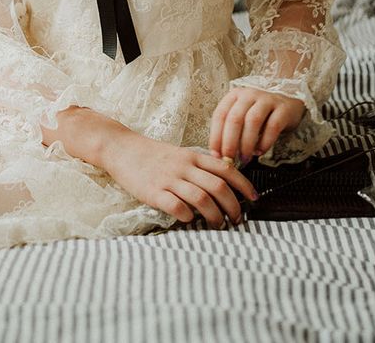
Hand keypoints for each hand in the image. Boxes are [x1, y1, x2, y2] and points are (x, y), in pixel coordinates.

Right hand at [100, 131, 257, 228]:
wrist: (121, 148)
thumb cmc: (151, 155)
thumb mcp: (179, 154)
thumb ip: (198, 166)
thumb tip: (223, 183)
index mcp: (192, 156)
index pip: (226, 169)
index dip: (244, 185)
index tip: (253, 198)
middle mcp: (183, 166)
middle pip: (218, 186)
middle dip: (233, 206)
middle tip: (237, 219)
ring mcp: (168, 179)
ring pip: (202, 198)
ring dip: (215, 215)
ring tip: (218, 225)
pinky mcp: (153, 192)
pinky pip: (176, 206)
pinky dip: (187, 216)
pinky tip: (189, 220)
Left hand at [209, 87, 305, 162]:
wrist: (288, 104)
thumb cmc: (259, 114)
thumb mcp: (241, 115)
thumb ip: (230, 130)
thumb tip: (218, 155)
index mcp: (234, 95)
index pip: (220, 115)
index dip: (216, 136)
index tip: (215, 154)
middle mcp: (249, 94)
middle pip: (235, 119)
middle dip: (229, 142)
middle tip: (229, 159)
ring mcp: (267, 100)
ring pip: (252, 121)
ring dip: (246, 144)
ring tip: (245, 158)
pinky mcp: (283, 109)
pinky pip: (272, 127)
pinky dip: (264, 142)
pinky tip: (260, 152)